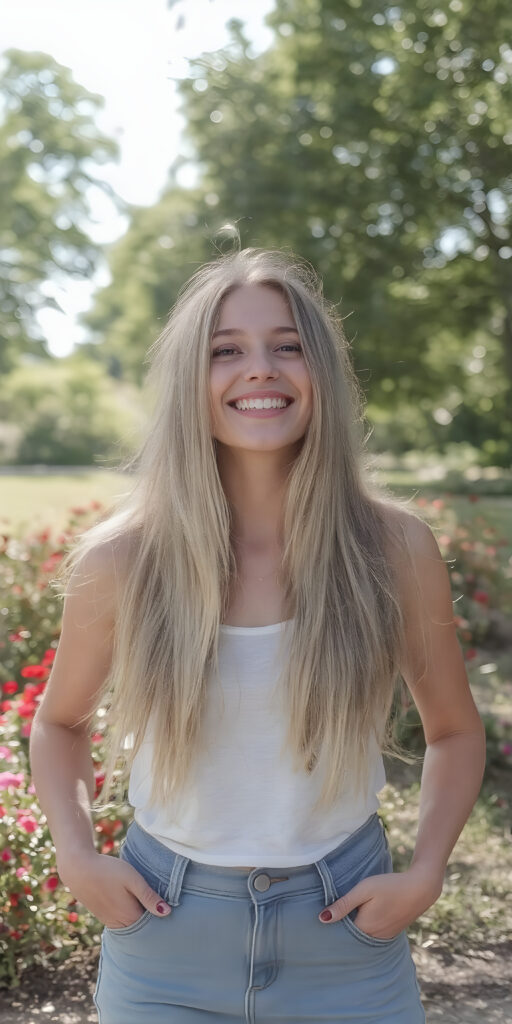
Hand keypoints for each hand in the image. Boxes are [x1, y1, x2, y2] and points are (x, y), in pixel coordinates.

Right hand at [57, 848, 171, 929]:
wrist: (79, 869)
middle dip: (154, 921)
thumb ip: (149, 896)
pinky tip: (134, 905)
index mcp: (130, 917)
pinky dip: (131, 917)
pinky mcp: (104, 917)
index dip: (163, 919)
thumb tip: (167, 912)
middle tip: (166, 908)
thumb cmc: (108, 871)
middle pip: (143, 929)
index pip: (153, 926)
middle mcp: (120, 925)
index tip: (173, 911)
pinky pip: (123, 923)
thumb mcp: (132, 879)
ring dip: (142, 919)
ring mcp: (111, 922)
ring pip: (132, 926)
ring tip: (152, 906)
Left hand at [318, 867, 441, 939]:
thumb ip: (344, 904)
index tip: (322, 918)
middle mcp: (374, 937)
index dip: (332, 926)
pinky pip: (373, 935)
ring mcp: (385, 936)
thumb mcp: (364, 889)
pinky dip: (367, 928)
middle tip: (331, 916)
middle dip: (342, 929)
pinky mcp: (392, 933)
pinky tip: (364, 916)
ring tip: (346, 916)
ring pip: (363, 937)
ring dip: (355, 929)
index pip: (341, 934)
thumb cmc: (390, 885)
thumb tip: (322, 919)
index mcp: (365, 928)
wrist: (420, 888)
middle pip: (352, 937)